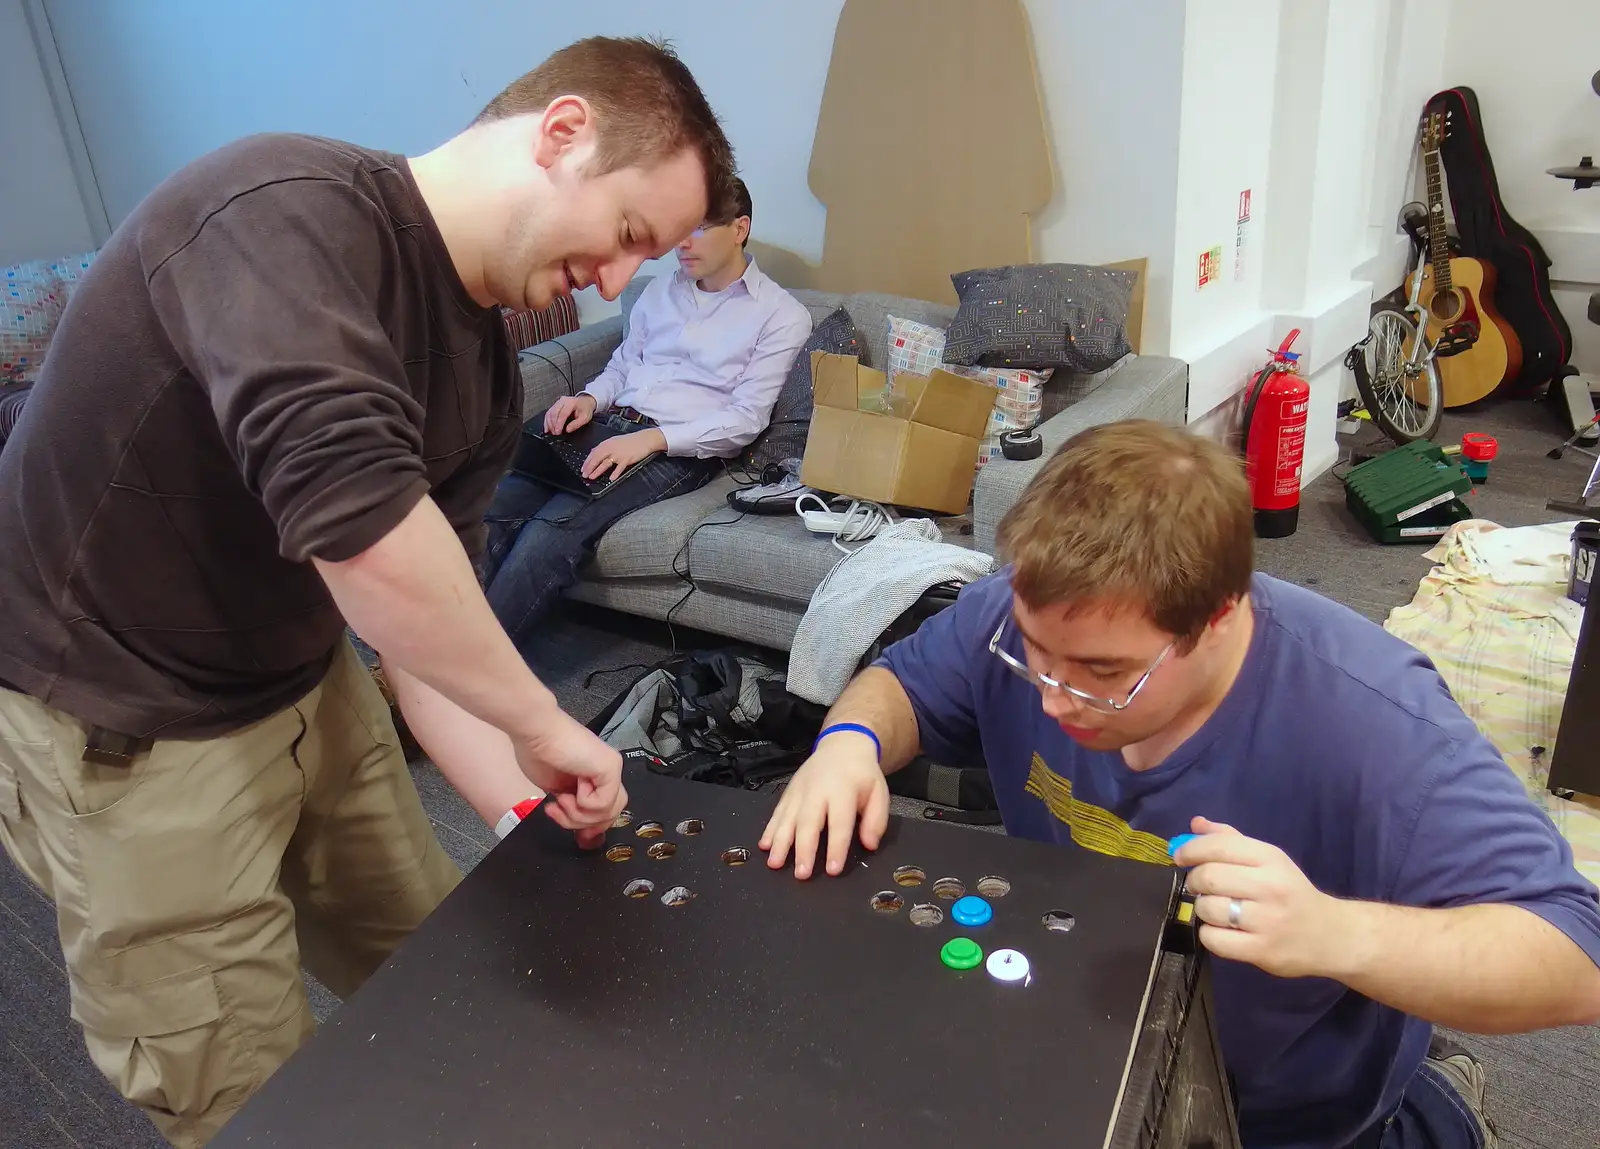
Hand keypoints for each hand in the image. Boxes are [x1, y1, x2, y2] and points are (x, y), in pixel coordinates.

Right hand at [514, 713, 626, 849]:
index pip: (606, 810)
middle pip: (609, 815)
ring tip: (560, 800)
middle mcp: (607, 772)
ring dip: (578, 815)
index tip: (573, 834)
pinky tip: (569, 789)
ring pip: (608, 813)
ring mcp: (612, 769)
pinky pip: (603, 803)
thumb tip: (581, 831)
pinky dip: (582, 803)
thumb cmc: (537, 751)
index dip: (590, 827)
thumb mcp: (556, 790)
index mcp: (595, 776)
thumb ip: (571, 807)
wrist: (535, 730)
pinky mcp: (610, 768)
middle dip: (581, 823)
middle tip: (558, 810)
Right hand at [544, 393, 596, 434]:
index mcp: (571, 402)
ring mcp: (558, 402)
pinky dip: (547, 421)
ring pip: (549, 413)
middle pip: (554, 413)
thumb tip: (568, 430)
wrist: (585, 402)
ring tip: (551, 432)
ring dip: (549, 424)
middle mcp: (563, 401)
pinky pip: (548, 413)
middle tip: (555, 433)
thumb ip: (576, 424)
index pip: (562, 414)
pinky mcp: (555, 405)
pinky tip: (547, 428)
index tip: (558, 432)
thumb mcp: (585, 418)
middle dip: (553, 425)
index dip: (559, 424)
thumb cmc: (585, 408)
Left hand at [581, 428, 665, 480]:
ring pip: (605, 463)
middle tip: (584, 474)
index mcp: (608, 443)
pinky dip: (615, 473)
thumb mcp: (615, 441)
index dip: (587, 461)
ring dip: (598, 470)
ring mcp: (619, 454)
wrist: (644, 439)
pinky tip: (611, 478)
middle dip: (589, 467)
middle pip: (597, 458)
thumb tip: (594, 451)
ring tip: (592, 477)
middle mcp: (612, 448)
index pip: (594, 452)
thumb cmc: (631, 441)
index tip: (583, 468)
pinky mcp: (627, 459)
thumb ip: (605, 447)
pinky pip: (619, 467)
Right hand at [760, 732, 888, 878]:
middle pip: (808, 822)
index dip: (836, 847)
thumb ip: (876, 820)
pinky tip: (763, 845)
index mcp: (842, 791)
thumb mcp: (879, 793)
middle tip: (801, 874)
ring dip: (780, 842)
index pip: (839, 822)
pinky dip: (769, 829)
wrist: (842, 746)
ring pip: (787, 818)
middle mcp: (817, 790)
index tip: (833, 870)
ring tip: (775, 863)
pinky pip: (777, 812)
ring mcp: (799, 791)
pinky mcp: (788, 792)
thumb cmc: (861, 776)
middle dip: (803, 849)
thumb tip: (869, 845)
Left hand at [1174, 816, 1339, 978]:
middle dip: (1194, 881)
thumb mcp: (1269, 860)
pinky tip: (1222, 931)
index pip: (1218, 846)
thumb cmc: (1292, 893)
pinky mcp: (1261, 950)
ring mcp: (1267, 921)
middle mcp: (1270, 886)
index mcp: (1270, 858)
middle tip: (1198, 886)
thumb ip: (1231, 840)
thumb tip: (1195, 824)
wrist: (1331, 936)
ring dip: (1202, 908)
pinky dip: (1209, 934)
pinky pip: (1213, 939)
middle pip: (1209, 877)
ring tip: (1215, 909)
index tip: (1180, 857)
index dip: (1191, 850)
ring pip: (1208, 908)